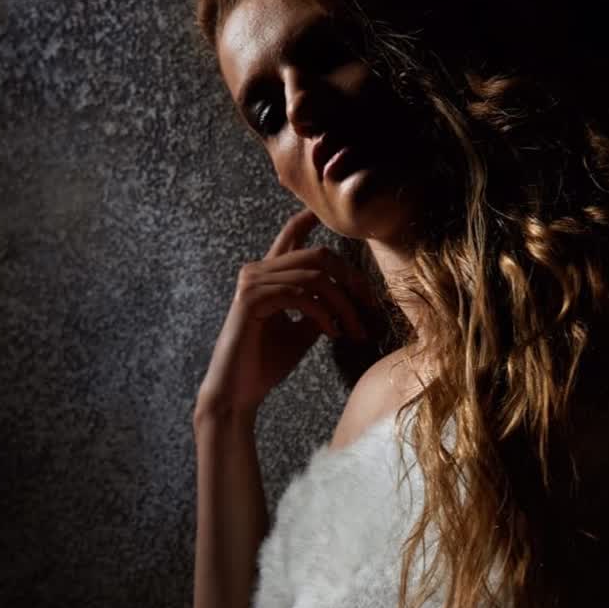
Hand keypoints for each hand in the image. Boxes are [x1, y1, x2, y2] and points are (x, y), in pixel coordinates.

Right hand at [195, 208, 382, 418]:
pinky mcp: (251, 299)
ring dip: (344, 305)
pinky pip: (300, 294)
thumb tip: (345, 298)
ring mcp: (253, 282)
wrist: (237, 392)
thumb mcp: (302, 332)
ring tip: (355, 331)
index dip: (309, 222)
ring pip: (315, 276)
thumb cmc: (266, 364)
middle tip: (371, 307)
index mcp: (268, 276)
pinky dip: (323, 313)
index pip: (291, 238)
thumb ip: (320, 309)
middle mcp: (258, 271)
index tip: (329, 215)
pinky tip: (332, 333)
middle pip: (318, 255)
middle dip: (352, 279)